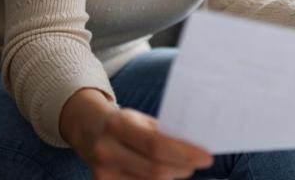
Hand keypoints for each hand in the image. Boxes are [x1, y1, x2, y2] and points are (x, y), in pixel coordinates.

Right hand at [61, 89, 212, 179]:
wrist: (88, 129)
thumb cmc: (123, 123)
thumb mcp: (140, 119)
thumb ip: (162, 133)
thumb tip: (194, 148)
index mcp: (118, 125)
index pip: (156, 145)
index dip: (184, 153)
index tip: (206, 156)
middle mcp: (107, 151)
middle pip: (155, 171)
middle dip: (182, 168)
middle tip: (198, 163)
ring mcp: (103, 173)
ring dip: (172, 178)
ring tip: (182, 167)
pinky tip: (166, 176)